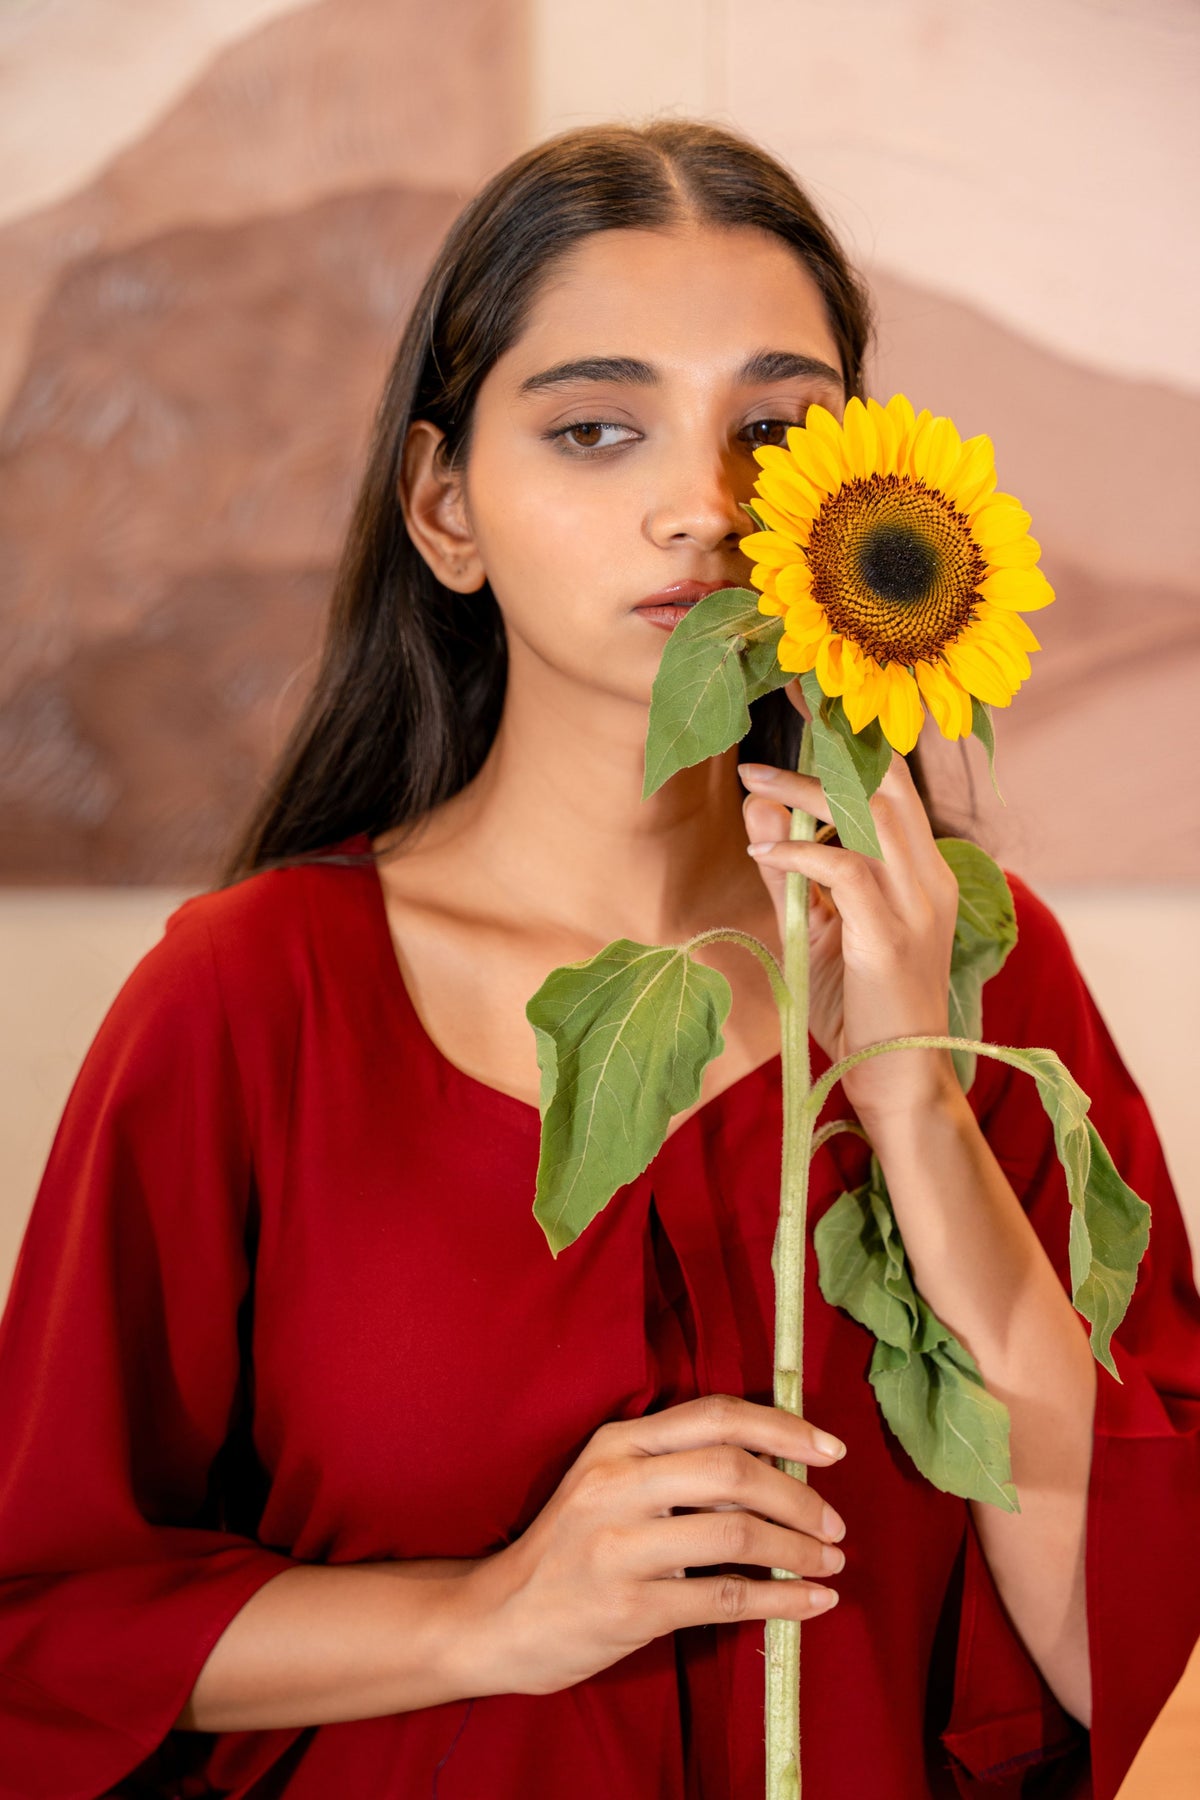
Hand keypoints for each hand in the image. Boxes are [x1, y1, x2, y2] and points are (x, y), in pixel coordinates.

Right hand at [449, 1394, 846, 1697]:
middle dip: (799, 1496)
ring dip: (798, 1550)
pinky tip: (811, 1603)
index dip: (783, 1428)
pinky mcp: (630, 1608)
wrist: (497, 1618)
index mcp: (617, 1442)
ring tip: (832, 1563)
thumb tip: (774, 1465)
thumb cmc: (569, 1547)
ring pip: (736, 1534)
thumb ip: (674, 1466)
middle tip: (835, 1523)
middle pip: (733, 1471)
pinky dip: (781, 1599)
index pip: (716, 1415)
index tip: (831, 1448)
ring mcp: (621, 1547)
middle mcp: (617, 1483)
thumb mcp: (607, 1482)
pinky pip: (725, 1598)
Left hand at [739, 682, 960, 1127]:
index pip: (892, 785)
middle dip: (835, 735)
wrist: (898, 1083)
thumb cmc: (860, 1008)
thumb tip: (758, 813)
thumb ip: (793, 871)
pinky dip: (799, 856)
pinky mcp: (890, 938)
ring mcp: (915, 905)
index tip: (808, 695)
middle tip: (787, 692)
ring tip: (752, 780)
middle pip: (888, 782)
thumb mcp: (816, 929)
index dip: (852, 737)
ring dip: (802, 794)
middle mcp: (927, 876)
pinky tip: (764, 854)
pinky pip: (843, 874)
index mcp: (919, 869)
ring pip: (866, 818)